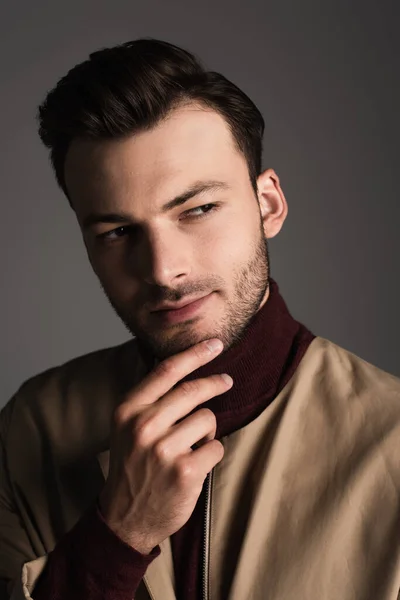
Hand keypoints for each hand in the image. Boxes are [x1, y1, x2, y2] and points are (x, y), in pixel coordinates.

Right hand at [98, 338, 232, 553]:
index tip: (215, 344)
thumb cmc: (132, 465)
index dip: (195, 354)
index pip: (167, 371)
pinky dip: (212, 453)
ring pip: (208, 419)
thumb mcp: (127, 426)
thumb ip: (150, 399)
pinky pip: (216, 447)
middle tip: (227, 381)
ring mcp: (164, 450)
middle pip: (193, 391)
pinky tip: (195, 464)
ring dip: (207, 430)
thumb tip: (185, 366)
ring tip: (192, 445)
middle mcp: (143, 426)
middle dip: (215, 382)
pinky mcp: (185, 471)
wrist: (125, 517)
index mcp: (128, 410)